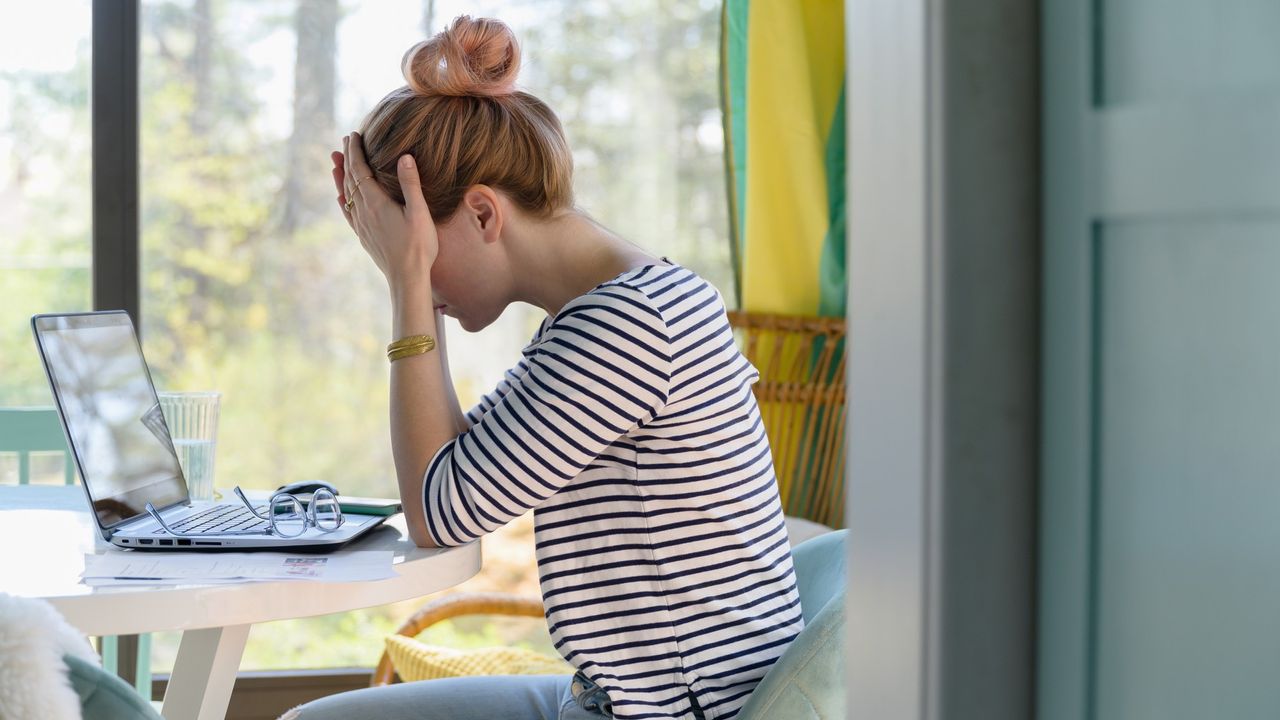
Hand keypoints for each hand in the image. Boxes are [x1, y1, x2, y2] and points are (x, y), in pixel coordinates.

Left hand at [332, 132, 437, 286]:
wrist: (407, 278)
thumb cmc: (419, 246)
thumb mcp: (419, 213)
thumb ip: (410, 184)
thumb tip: (404, 156)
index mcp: (376, 202)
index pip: (360, 169)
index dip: (356, 151)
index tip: (354, 134)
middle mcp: (363, 211)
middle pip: (350, 179)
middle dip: (348, 158)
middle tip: (345, 141)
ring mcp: (361, 225)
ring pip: (345, 195)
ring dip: (341, 177)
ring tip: (336, 162)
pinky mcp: (364, 236)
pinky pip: (348, 213)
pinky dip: (342, 200)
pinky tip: (340, 198)